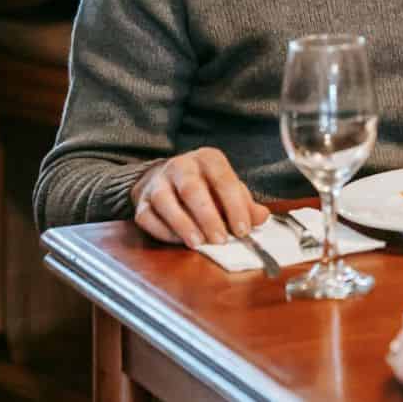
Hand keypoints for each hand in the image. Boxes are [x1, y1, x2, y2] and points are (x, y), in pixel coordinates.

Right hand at [130, 147, 269, 246]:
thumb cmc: (206, 187)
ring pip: (165, 201)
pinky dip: (164, 231)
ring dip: (183, 224)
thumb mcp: (229, 190)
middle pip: (192, 189)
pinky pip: (148, 217)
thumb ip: (246, 205)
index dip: (234, 206)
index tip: (242, 229)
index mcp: (208, 159)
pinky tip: (179, 241)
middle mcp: (181, 166)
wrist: (167, 179)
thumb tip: (261, 217)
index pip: (224, 180)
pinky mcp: (141, 201)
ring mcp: (158, 182)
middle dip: (208, 217)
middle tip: (220, 240)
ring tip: (198, 243)